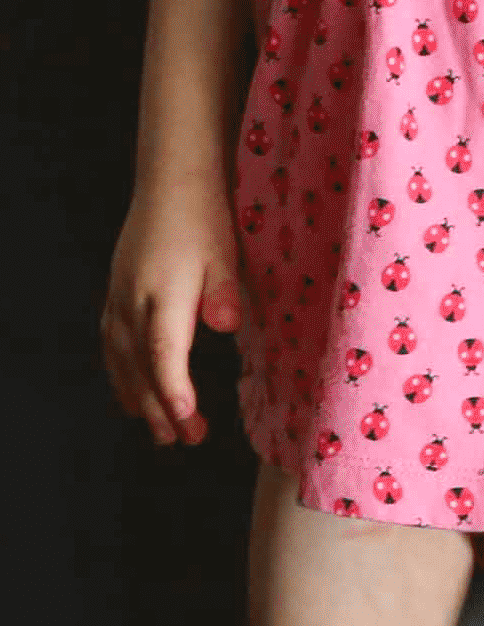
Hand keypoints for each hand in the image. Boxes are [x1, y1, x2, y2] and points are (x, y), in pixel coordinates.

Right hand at [102, 173, 243, 447]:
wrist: (171, 184)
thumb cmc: (207, 218)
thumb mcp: (226, 253)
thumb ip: (225, 292)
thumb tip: (228, 326)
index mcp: (164, 292)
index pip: (166, 350)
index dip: (173, 388)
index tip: (185, 418)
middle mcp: (133, 301)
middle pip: (143, 366)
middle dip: (162, 407)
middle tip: (184, 441)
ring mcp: (119, 300)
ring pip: (123, 361)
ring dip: (140, 398)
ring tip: (160, 433)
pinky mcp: (116, 297)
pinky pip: (113, 347)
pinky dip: (122, 376)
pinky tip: (133, 397)